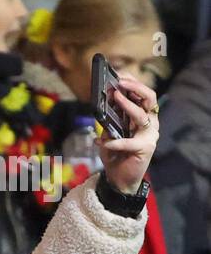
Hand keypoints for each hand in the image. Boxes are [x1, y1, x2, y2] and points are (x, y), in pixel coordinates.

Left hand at [99, 75, 159, 192]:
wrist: (119, 178)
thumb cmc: (115, 154)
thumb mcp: (108, 133)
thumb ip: (109, 120)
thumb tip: (103, 103)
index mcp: (143, 116)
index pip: (143, 94)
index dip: (133, 83)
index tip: (119, 75)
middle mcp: (150, 123)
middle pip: (149, 99)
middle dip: (135, 88)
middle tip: (120, 83)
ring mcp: (149, 136)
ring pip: (143, 115)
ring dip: (128, 105)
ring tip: (115, 98)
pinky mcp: (144, 149)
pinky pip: (128, 142)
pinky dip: (114, 142)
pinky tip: (103, 142)